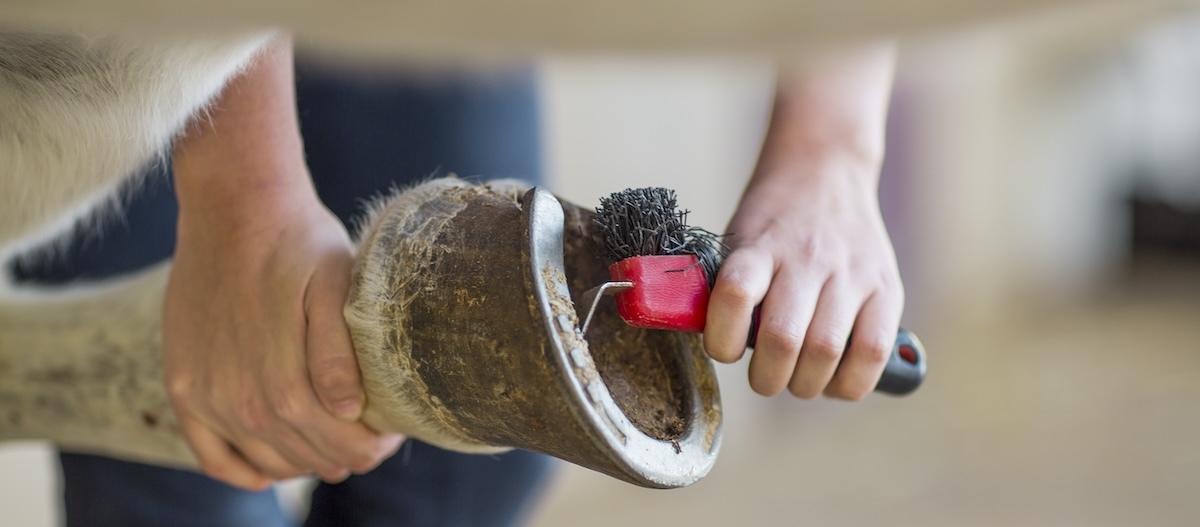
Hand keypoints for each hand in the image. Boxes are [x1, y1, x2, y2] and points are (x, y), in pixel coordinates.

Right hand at [164, 192, 403, 489]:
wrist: (234, 207)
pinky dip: (243, 469)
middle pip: (305, 456)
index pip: (340, 446)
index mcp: (283, 384)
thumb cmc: (298, 242)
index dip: (372, 447)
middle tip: (370, 437)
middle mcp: (239, 401)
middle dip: (346, 454)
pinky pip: (211, 455)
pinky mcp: (183, 386)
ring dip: (302, 461)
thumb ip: (340, 353)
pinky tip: (269, 467)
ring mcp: (205, 397)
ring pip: (265, 461)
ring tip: (331, 442)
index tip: (390, 434)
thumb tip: (350, 410)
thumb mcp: (337, 287)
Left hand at [704, 158, 902, 399]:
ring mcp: (850, 273)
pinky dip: (849, 381)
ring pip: (825, 351)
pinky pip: (873, 351)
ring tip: (798, 378)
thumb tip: (714, 345)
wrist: (824, 169)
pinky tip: (835, 379)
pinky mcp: (885, 288)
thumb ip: (727, 288)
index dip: (723, 339)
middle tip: (765, 376)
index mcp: (759, 247)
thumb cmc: (772, 222)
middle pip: (783, 339)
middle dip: (766, 377)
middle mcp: (806, 258)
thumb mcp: (737, 239)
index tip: (725, 349)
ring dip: (805, 384)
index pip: (735, 295)